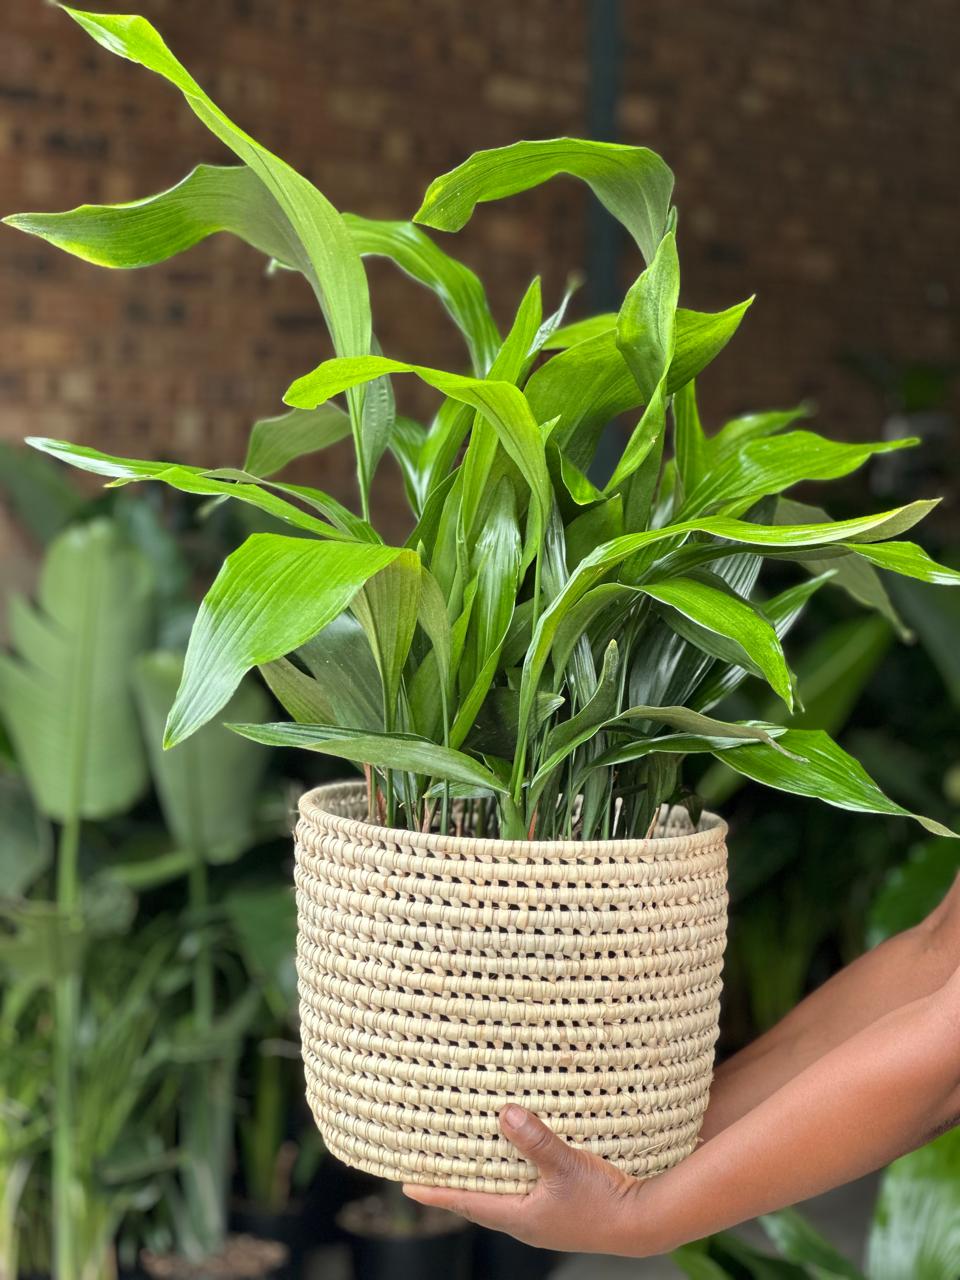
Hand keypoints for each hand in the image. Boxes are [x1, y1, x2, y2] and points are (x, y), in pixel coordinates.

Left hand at [403, 1105, 646, 1254]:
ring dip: (483, 1180)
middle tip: (429, 1170)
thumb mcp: (565, 1166)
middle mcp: (526, 1221)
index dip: (436, 1193)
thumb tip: (504, 1114)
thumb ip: (535, 1141)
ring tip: (465, 1161)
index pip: (467, 1203)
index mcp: (519, 1217)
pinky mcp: (561, 1210)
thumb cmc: (604, 1200)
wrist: (643, 1222)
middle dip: (454, 1186)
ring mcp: (544, 1218)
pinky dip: (511, 1175)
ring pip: (502, 1197)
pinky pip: (524, 1192)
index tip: (407, 1186)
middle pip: (480, 1202)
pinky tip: (516, 1159)